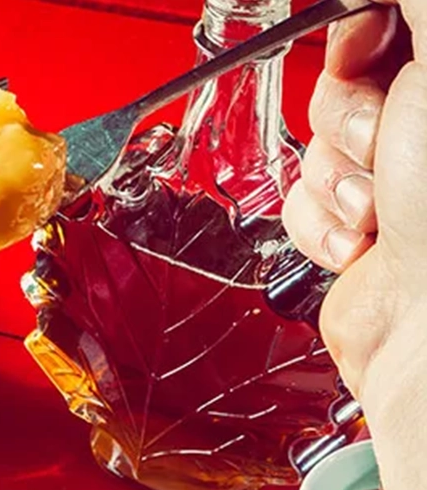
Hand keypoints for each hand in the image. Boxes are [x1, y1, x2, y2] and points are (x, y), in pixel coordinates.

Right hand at [281, 1, 426, 399]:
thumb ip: (407, 5)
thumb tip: (368, 3)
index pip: (382, 23)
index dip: (361, 32)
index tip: (364, 47)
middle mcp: (426, 125)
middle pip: (342, 79)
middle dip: (347, 116)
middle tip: (381, 141)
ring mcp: (391, 178)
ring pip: (314, 142)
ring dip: (333, 179)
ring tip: (378, 208)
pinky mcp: (353, 225)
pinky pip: (300, 200)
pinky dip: (318, 224)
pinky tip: (361, 240)